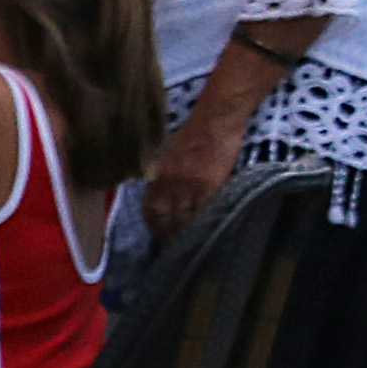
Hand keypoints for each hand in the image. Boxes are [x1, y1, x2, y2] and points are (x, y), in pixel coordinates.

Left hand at [142, 110, 245, 244]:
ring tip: (191, 243)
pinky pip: (205, 209)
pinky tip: (207, 228)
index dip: (155, 225)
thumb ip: (162, 175)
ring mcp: (191, 185)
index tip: (159, 235)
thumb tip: (160, 194)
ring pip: (186, 217)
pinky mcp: (211, 186)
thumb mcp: (167, 154)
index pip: (151, 209)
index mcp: (158, 174)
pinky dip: (205, 220)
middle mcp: (170, 183)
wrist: (215, 122)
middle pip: (167, 217)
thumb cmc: (192, 133)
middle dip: (169, 234)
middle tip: (175, 245)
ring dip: (187, 231)